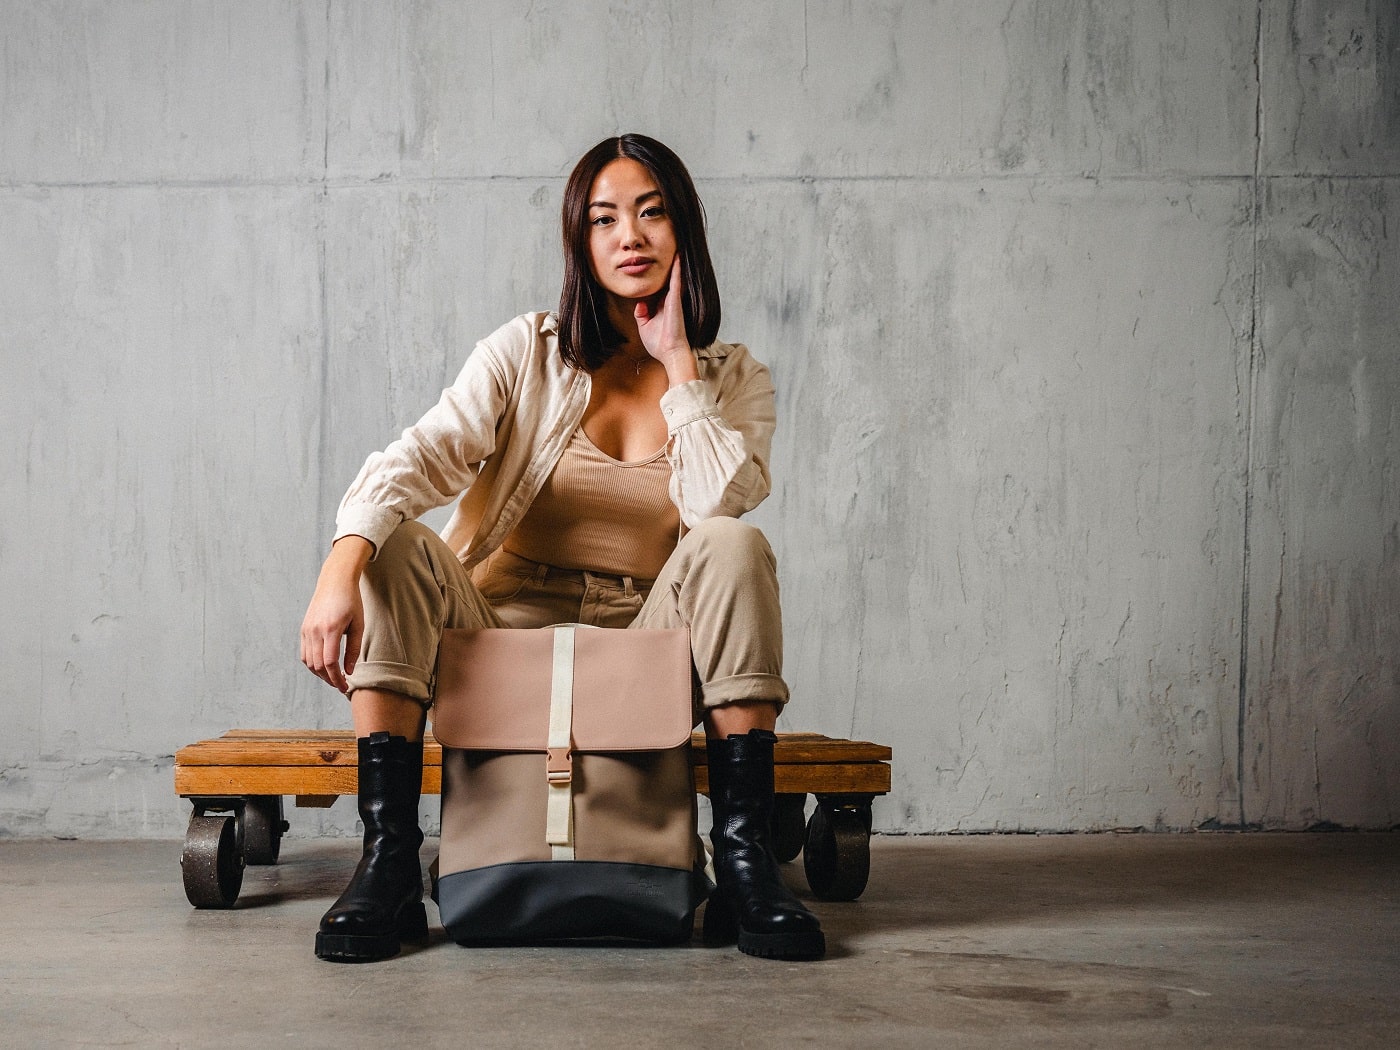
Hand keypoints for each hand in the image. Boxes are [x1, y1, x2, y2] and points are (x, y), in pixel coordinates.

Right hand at [299, 538, 370, 692]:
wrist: (335, 582)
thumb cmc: (351, 601)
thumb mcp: (358, 625)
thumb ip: (353, 649)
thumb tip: (348, 671)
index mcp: (331, 629)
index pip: (329, 662)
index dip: (337, 678)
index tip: (345, 686)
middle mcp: (315, 631)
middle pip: (317, 665)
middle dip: (329, 679)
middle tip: (341, 685)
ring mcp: (306, 630)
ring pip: (309, 662)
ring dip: (320, 674)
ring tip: (333, 678)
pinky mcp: (303, 629)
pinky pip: (305, 653)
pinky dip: (312, 664)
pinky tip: (324, 667)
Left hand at [635, 255, 689, 362]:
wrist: (670, 353)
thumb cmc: (659, 343)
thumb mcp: (644, 326)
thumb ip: (641, 314)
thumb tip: (640, 304)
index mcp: (664, 306)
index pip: (660, 288)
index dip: (659, 277)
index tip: (656, 265)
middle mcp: (670, 301)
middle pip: (669, 279)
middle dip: (670, 266)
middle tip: (671, 249)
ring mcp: (674, 300)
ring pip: (675, 276)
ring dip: (676, 263)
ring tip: (677, 247)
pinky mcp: (675, 300)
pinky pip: (676, 281)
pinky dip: (677, 269)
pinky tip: (678, 257)